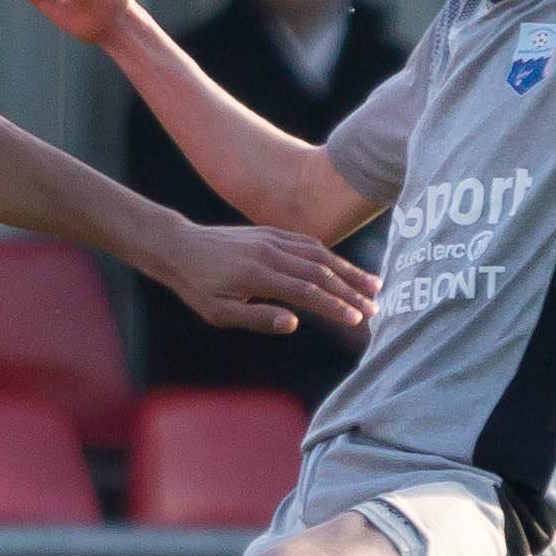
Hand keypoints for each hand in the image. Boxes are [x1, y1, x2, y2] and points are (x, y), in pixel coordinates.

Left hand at [166, 221, 378, 339]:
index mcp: (257, 274)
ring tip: (373, 287)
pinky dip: (331, 255)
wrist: (179, 247)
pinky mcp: (271, 232)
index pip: (306, 292)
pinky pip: (308, 242)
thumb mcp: (219, 311)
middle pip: (320, 272)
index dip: (334, 306)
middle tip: (375, 308)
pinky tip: (346, 268)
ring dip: (349, 271)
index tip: (357, 319)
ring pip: (319, 254)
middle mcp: (270, 252)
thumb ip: (256, 318)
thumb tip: (293, 324)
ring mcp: (272, 238)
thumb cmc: (197, 286)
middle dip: (350, 291)